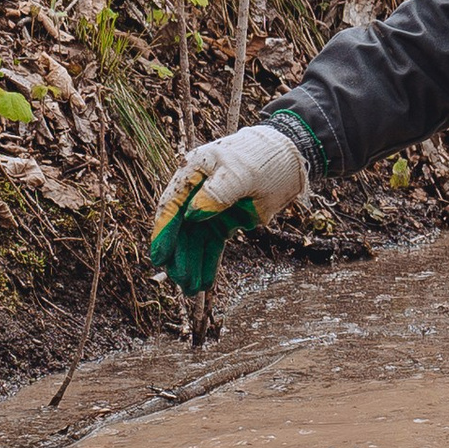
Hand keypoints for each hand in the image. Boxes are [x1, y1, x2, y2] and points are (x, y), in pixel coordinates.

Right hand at [148, 121, 307, 294]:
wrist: (289, 159)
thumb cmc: (263, 158)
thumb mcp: (242, 172)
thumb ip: (217, 192)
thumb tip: (192, 215)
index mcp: (193, 172)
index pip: (171, 205)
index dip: (163, 233)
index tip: (159, 258)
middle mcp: (197, 192)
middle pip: (181, 228)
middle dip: (180, 256)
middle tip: (182, 281)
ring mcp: (211, 208)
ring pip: (195, 241)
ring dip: (192, 264)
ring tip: (192, 289)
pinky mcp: (224, 221)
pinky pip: (212, 245)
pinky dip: (208, 262)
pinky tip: (205, 282)